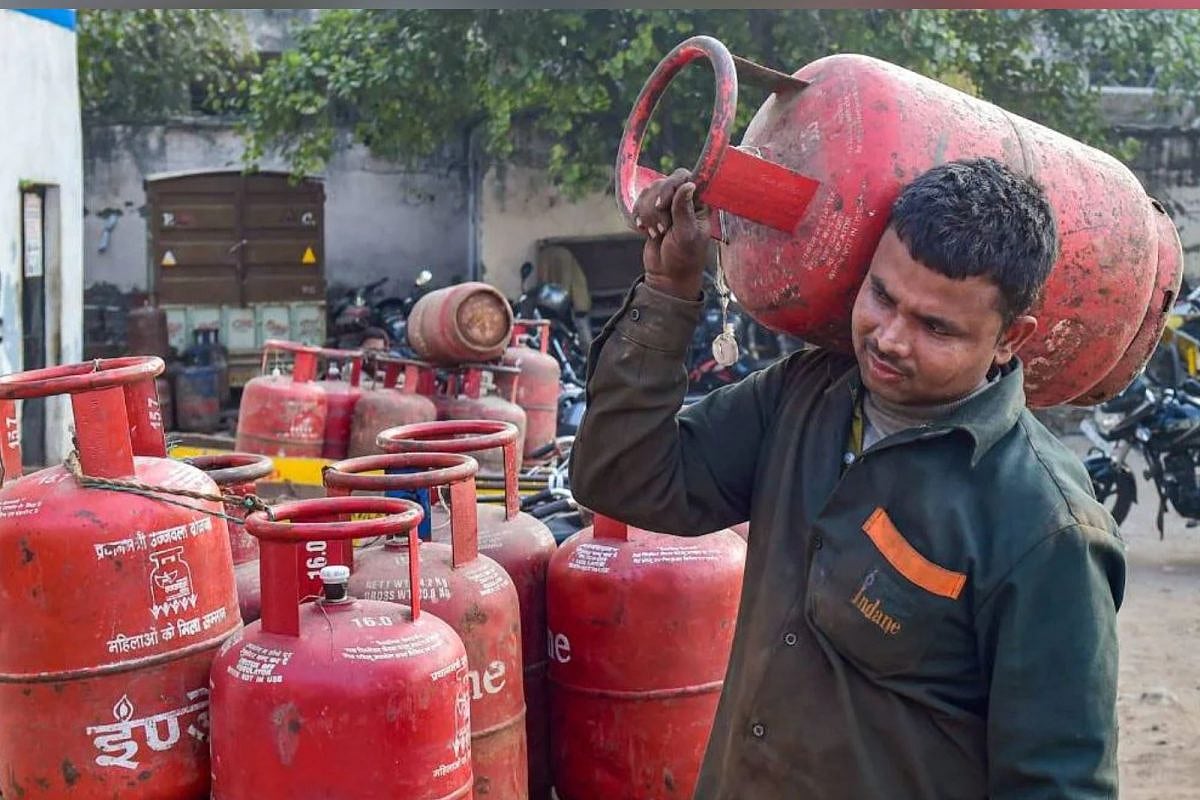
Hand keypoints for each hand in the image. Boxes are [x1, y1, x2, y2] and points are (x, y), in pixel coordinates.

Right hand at [633, 168, 711, 299]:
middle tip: (662, 229)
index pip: (685, 177)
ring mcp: (667, 204)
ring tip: (655, 234)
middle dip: (656, 206)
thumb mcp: (686, 235)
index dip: (671, 186)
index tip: (662, 204)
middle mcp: (684, 199)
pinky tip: (643, 230)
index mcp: (700, 203)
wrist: (667, 275)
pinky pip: (640, 201)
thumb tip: (689, 184)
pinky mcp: (652, 211)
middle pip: (664, 182)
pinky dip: (638, 216)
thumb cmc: (684, 258)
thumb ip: (684, 210)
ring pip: (649, 192)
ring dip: (647, 214)